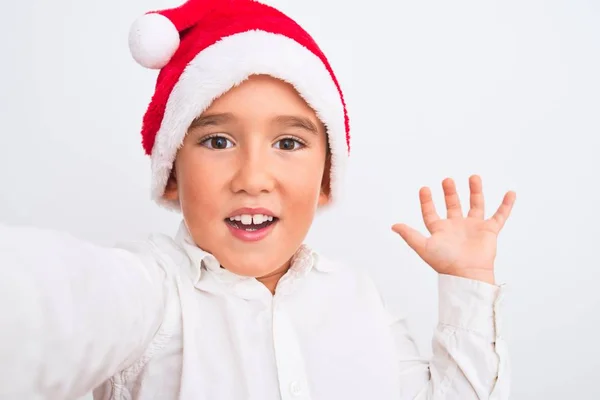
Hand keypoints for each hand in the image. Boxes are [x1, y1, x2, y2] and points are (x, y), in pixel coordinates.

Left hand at [392, 175, 515, 284]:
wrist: (466, 274)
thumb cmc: (444, 262)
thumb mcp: (423, 246)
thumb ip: (409, 235)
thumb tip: (393, 226)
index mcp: (440, 230)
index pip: (431, 212)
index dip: (427, 201)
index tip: (425, 188)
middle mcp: (457, 227)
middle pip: (453, 205)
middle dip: (450, 192)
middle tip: (447, 180)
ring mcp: (474, 228)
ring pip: (475, 205)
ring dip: (475, 191)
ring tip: (473, 177)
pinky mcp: (489, 231)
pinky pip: (500, 215)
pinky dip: (506, 205)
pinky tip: (510, 193)